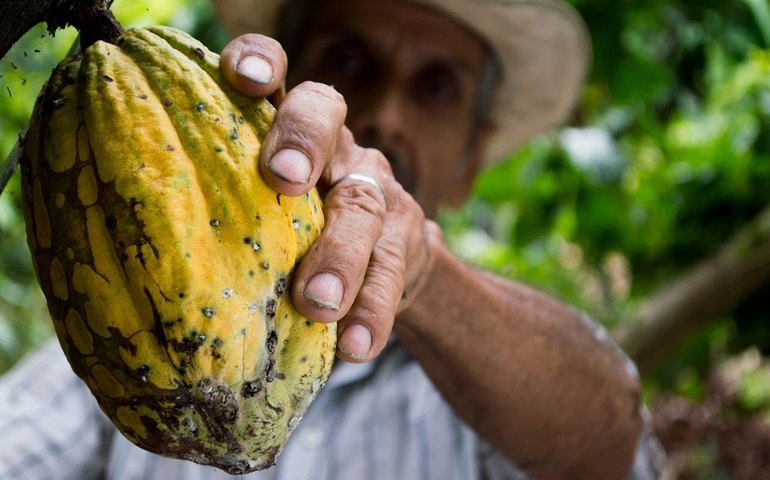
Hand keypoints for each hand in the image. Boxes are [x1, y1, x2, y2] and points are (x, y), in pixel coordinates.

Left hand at [220, 35, 435, 361]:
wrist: (382, 265)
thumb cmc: (293, 237)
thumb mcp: (259, 212)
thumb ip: (223, 209)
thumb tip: (132, 252)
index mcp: (286, 129)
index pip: (276, 73)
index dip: (261, 61)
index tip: (240, 77)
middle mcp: (334, 146)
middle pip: (326, 115)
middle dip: (303, 141)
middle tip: (282, 179)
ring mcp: (375, 188)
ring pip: (363, 205)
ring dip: (340, 254)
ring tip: (318, 303)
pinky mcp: (405, 239)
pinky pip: (392, 272)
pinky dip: (373, 311)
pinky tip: (356, 346)